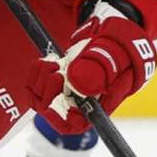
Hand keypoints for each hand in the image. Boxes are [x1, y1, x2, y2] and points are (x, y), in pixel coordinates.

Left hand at [27, 1, 155, 133]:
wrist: (114, 32)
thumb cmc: (121, 45)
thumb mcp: (115, 52)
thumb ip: (100, 67)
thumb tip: (79, 85)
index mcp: (98, 102)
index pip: (75, 123)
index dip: (58, 120)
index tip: (47, 108)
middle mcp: (80, 99)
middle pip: (53, 108)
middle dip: (48, 90)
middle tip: (57, 71)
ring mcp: (68, 88)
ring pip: (41, 95)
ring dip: (41, 77)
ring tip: (54, 62)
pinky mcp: (58, 76)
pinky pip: (36, 82)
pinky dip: (37, 70)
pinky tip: (48, 60)